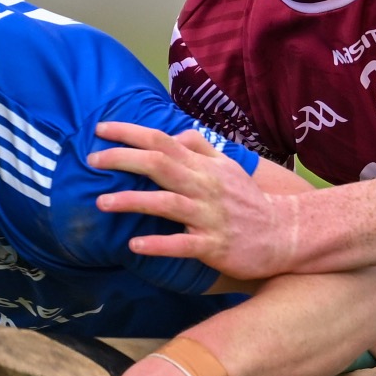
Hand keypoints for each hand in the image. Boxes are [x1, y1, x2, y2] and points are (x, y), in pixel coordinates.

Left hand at [90, 122, 300, 280]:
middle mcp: (205, 187)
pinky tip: (135, 244)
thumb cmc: (249, 202)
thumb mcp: (228, 166)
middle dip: (123, 159)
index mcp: (205, 167)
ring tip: (102, 203)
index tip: (100, 129)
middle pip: (160, 165)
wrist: (284, 234)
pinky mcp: (214, 246)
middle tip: (91, 160)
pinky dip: (158, 244)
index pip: (163, 141)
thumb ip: (200, 147)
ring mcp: (209, 217)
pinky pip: (182, 244)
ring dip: (132, 201)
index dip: (130, 133)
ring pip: (166, 203)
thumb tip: (174, 134)